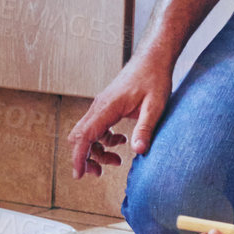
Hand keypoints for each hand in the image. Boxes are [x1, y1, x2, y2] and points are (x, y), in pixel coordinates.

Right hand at [65, 47, 172, 178]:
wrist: (154, 58)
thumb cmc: (155, 78)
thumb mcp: (155, 106)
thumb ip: (145, 128)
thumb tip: (139, 151)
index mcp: (107, 107)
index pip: (85, 136)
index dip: (79, 157)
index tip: (78, 175)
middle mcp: (99, 106)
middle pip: (80, 137)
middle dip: (86, 157)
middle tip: (99, 173)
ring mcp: (102, 105)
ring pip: (88, 133)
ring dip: (97, 150)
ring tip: (115, 161)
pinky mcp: (107, 105)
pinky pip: (97, 127)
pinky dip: (104, 139)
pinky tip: (121, 141)